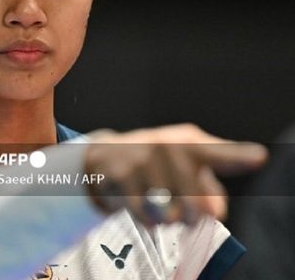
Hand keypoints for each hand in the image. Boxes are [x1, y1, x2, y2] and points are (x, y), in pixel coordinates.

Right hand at [84, 124, 266, 225]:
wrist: (104, 154)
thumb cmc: (155, 162)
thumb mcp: (183, 168)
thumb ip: (208, 189)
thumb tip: (216, 212)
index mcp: (189, 143)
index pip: (217, 152)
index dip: (238, 156)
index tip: (259, 158)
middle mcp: (166, 145)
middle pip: (193, 195)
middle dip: (194, 214)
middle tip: (190, 218)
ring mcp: (141, 158)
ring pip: (167, 207)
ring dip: (168, 217)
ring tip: (162, 211)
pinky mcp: (121, 173)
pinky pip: (142, 210)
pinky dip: (146, 218)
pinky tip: (143, 210)